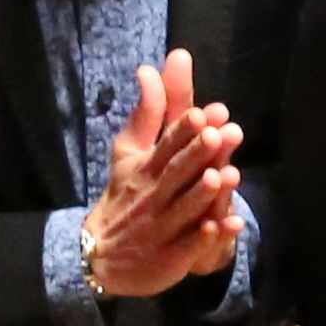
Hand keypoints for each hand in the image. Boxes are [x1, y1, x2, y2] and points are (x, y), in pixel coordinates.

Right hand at [81, 50, 243, 299]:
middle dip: (198, 154)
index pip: (165, 145)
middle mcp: (153, 195)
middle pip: (176, 173)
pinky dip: (205, 238)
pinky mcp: (170, 256)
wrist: (101, 256)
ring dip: (203, 193)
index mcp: (145, 169)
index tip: (203, 114)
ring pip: (184, 209)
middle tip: (220, 134)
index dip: (184, 131)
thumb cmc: (126, 196)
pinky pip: (189, 246)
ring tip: (224, 175)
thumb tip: (149, 69)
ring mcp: (160, 227)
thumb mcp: (130, 153)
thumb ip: (148, 112)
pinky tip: (222, 226)